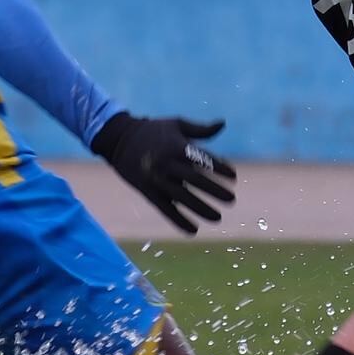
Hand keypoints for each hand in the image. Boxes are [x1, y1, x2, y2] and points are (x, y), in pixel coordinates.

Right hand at [90, 114, 235, 232]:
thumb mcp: (176, 124)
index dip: (219, 167)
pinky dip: (178, 221)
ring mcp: (157, 179)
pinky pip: (164, 209)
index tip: (233, 176)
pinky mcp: (148, 192)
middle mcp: (167, 163)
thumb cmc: (153, 130)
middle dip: (214, 190)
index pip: (202, 158)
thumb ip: (200, 129)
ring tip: (218, 217)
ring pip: (182, 197)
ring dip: (201, 209)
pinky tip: (193, 231)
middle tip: (231, 199)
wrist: (119, 139)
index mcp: (176, 146)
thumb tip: (222, 123)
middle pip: (195, 179)